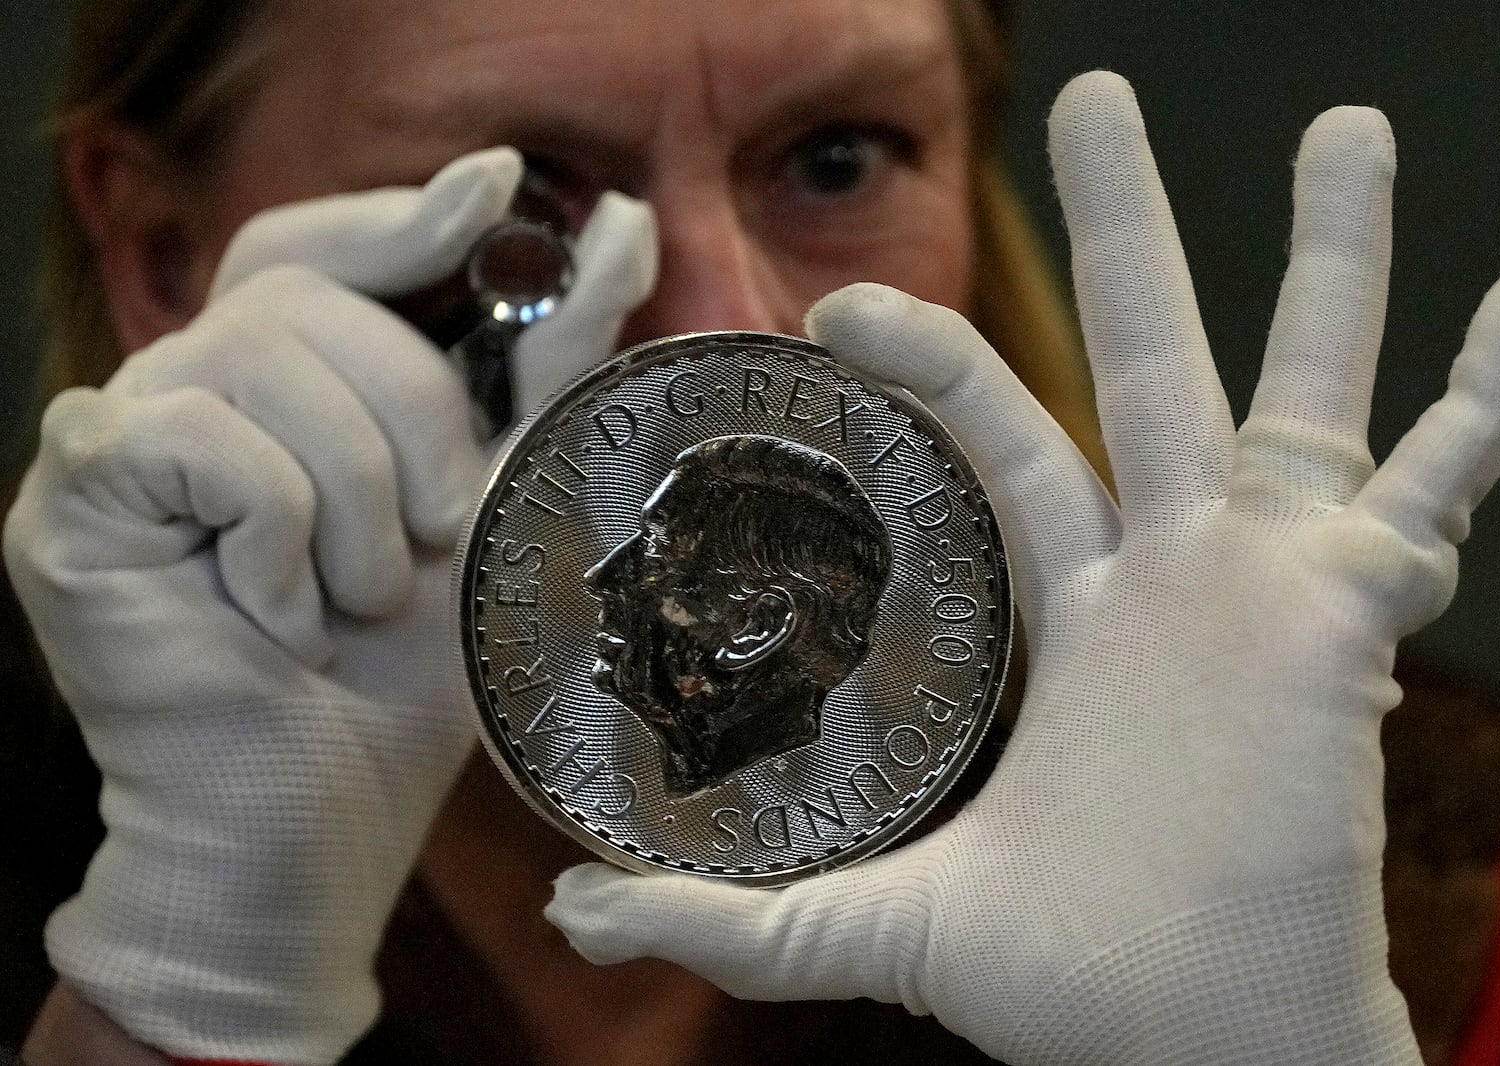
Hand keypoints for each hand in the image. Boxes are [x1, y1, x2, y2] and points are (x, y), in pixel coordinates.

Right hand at [4, 149, 655, 1062]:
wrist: (314, 825)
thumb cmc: (402, 681)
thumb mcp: (497, 501)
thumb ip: (545, 370)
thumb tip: (628, 229)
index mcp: (280, 390)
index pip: (317, 248)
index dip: (402, 216)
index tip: (502, 185)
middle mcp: (186, 391)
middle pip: (311, 299)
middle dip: (413, 422)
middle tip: (436, 538)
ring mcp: (116, 438)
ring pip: (260, 359)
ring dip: (355, 502)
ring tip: (357, 601)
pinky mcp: (69, 498)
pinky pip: (202, 441)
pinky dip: (278, 541)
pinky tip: (280, 623)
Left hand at [545, 72, 1499, 1063]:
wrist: (1195, 1047)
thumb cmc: (1071, 986)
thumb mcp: (876, 923)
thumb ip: (731, 913)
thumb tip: (572, 910)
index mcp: (1079, 610)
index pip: (1008, 436)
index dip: (934, 357)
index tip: (837, 309)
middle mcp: (1178, 570)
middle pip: (1149, 355)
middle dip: (1129, 227)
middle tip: (1100, 95)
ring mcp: (1271, 581)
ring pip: (1303, 380)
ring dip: (1332, 256)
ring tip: (1350, 126)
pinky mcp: (1349, 616)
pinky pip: (1442, 475)